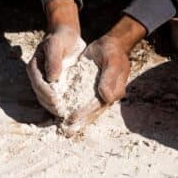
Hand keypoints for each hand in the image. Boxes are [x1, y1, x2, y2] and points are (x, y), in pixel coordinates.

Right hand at [27, 0, 82, 115]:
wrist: (66, 36)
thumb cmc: (60, 38)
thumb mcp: (56, 44)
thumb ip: (53, 59)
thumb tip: (52, 78)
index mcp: (34, 67)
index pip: (38, 84)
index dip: (46, 94)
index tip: (56, 101)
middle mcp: (37, 76)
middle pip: (40, 95)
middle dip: (50, 105)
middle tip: (62, 112)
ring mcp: (45, 82)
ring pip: (46, 99)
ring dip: (54, 108)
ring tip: (65, 114)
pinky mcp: (54, 85)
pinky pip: (55, 97)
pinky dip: (60, 105)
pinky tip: (69, 110)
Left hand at [65, 15, 146, 130]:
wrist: (112, 45)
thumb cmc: (112, 52)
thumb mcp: (112, 61)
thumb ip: (110, 78)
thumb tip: (106, 97)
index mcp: (113, 91)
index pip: (96, 105)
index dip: (84, 112)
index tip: (72, 118)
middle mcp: (107, 96)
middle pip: (92, 113)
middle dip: (79, 123)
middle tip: (66, 132)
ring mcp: (101, 95)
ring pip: (88, 111)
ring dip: (77, 121)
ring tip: (65, 130)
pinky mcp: (93, 91)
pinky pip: (83, 103)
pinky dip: (76, 110)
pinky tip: (66, 117)